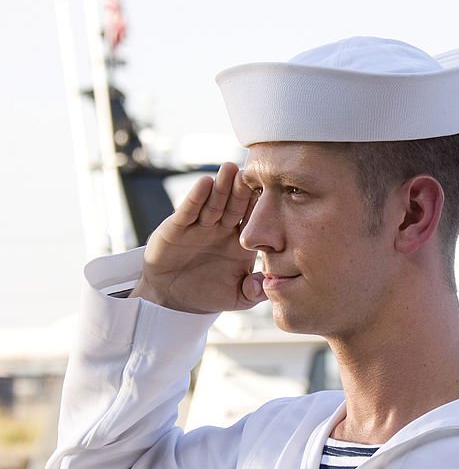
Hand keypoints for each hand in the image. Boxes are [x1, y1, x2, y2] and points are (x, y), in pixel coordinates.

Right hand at [130, 163, 266, 312]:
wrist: (173, 299)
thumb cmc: (208, 294)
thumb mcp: (236, 297)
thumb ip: (254, 291)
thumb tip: (267, 285)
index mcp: (242, 241)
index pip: (255, 220)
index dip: (263, 208)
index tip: (276, 194)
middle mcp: (223, 229)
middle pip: (236, 205)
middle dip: (243, 189)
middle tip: (252, 173)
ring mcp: (201, 226)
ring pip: (214, 203)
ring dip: (222, 186)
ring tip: (230, 169)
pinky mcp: (178, 227)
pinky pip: (189, 210)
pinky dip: (196, 197)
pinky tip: (205, 183)